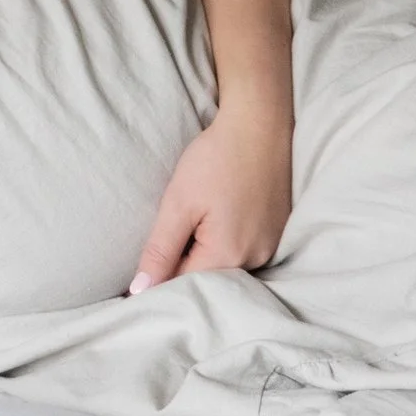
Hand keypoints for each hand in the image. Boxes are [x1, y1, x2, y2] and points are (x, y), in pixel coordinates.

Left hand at [129, 95, 291, 291]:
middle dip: (182, 268)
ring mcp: (270, 247)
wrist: (259, 125)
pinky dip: (224, 243)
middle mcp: (256, 259)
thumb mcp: (179, 202)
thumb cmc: (216, 159)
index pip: (184, 286)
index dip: (160, 281)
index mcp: (229, 255)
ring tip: (194, 224)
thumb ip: (160, 250)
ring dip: (204, 255)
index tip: (143, 271)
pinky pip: (243, 251)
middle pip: (208, 280)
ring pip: (225, 267)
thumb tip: (140, 290)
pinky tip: (216, 218)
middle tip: (167, 240)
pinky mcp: (276, 234)